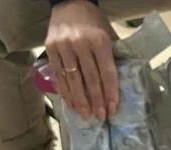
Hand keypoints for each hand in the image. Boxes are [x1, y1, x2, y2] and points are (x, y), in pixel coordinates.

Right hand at [45, 0, 118, 120]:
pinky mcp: (51, 49)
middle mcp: (80, 44)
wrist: (69, 2)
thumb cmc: (93, 21)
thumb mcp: (108, 33)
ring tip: (85, 114)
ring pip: (72, 80)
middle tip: (100, 117)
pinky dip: (65, 91)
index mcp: (99, 40)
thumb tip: (120, 83)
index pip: (107, 73)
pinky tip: (71, 103)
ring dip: (79, 101)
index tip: (112, 109)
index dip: (110, 92)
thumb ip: (113, 56)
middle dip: (96, 101)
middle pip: (90, 79)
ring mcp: (64, 47)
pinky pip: (59, 75)